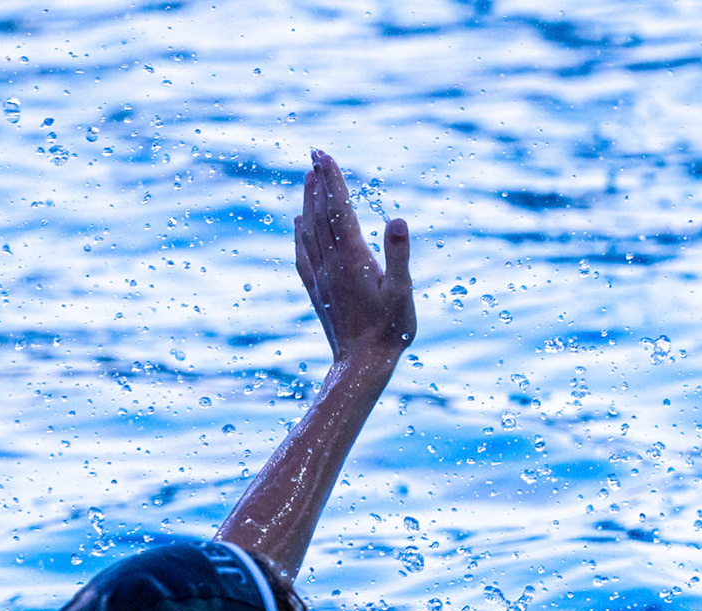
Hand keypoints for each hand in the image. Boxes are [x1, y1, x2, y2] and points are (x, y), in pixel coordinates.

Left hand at [294, 150, 414, 361]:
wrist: (361, 366)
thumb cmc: (388, 331)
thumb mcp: (403, 294)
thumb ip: (399, 256)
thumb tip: (398, 219)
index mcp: (352, 258)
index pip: (339, 209)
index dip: (332, 180)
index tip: (324, 154)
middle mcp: (331, 263)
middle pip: (320, 213)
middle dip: (318, 181)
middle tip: (315, 153)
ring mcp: (321, 277)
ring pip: (309, 230)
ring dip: (308, 201)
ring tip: (308, 177)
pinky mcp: (317, 291)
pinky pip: (302, 254)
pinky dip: (299, 232)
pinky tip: (298, 223)